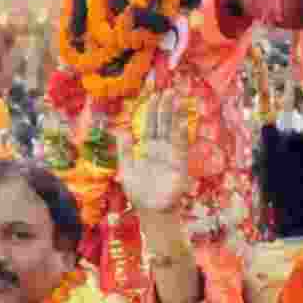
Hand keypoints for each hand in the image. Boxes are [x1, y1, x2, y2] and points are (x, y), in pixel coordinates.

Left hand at [119, 90, 190, 214]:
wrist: (152, 211)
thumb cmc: (139, 192)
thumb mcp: (127, 169)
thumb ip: (124, 150)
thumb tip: (121, 130)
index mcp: (147, 148)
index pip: (150, 124)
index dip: (151, 110)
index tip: (153, 95)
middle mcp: (160, 148)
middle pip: (163, 123)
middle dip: (164, 107)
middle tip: (167, 90)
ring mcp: (170, 155)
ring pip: (172, 130)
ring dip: (174, 115)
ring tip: (175, 99)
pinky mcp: (179, 165)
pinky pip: (180, 147)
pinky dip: (181, 135)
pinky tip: (180, 122)